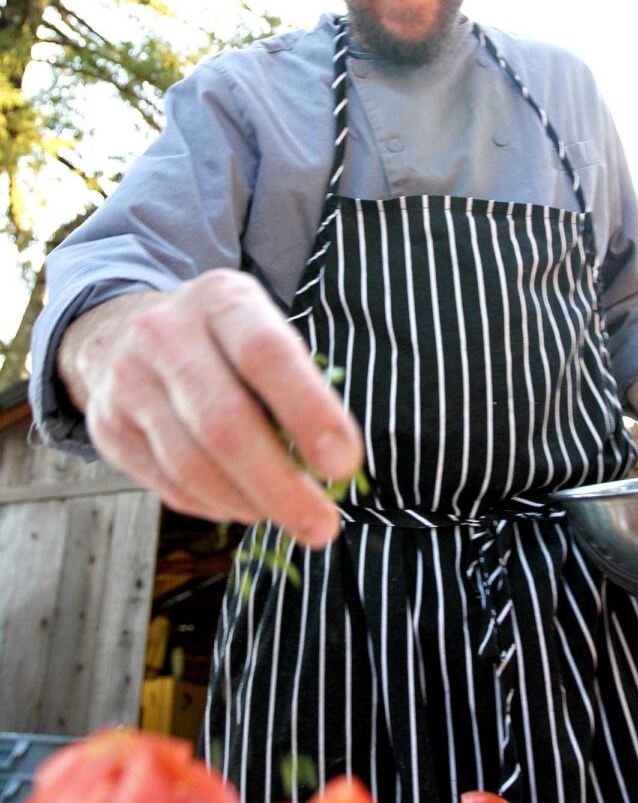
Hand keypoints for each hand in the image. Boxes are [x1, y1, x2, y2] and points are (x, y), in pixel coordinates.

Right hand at [57, 269, 362, 545]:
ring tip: (285, 515)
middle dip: (279, 484)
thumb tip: (334, 462)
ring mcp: (128, 380)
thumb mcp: (260, 329)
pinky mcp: (107, 425)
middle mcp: (166, 332)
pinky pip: (166, 483)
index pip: (265, 354)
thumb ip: (296, 382)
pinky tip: (241, 504)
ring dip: (247, 502)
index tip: (342, 464)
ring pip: (190, 463)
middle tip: (321, 525)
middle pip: (224, 421)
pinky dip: (212, 505)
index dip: (308, 411)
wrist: (122, 332)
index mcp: (221, 299)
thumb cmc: (219, 341)